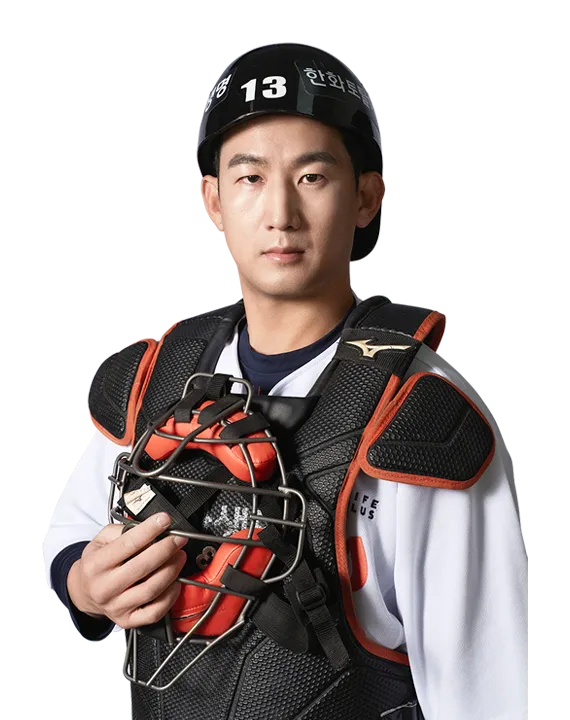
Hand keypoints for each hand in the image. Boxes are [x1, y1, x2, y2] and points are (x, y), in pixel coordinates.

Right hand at [67, 512, 187, 629]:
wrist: (83, 592)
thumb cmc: (96, 564)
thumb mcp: (99, 540)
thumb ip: (122, 531)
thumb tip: (148, 528)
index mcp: (95, 565)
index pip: (127, 545)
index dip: (149, 530)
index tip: (164, 520)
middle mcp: (104, 588)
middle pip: (142, 567)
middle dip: (166, 549)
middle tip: (178, 539)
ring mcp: (116, 606)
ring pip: (151, 589)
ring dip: (172, 570)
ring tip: (179, 556)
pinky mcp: (127, 620)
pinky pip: (155, 612)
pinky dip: (170, 596)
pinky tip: (175, 582)